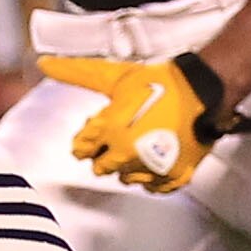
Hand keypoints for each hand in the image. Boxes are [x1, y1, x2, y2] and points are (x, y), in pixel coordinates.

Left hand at [42, 52, 230, 192]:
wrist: (204, 90)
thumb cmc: (161, 82)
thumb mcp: (115, 76)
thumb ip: (78, 74)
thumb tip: (45, 63)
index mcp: (109, 129)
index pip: (81, 149)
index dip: (88, 139)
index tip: (96, 133)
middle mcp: (127, 153)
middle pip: (101, 168)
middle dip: (106, 153)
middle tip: (120, 137)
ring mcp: (152, 167)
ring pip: (126, 179)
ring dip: (128, 166)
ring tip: (140, 144)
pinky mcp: (175, 176)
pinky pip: (153, 187)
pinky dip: (152, 176)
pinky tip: (154, 159)